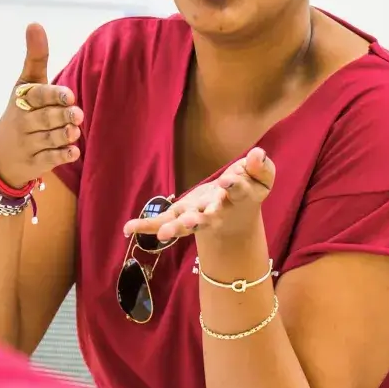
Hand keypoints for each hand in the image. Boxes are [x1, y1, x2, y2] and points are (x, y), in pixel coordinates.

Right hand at [0, 24, 83, 187]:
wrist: (2, 154)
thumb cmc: (22, 110)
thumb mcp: (26, 83)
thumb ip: (35, 56)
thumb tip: (34, 23)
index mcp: (22, 98)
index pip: (37, 95)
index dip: (53, 96)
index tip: (69, 96)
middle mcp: (22, 121)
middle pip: (46, 118)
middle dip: (62, 116)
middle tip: (77, 115)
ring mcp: (27, 144)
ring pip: (49, 139)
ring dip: (64, 135)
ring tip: (75, 130)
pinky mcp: (34, 163)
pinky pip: (49, 160)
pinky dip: (62, 156)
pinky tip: (74, 151)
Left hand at [122, 148, 276, 243]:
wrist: (236, 217)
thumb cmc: (248, 190)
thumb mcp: (261, 178)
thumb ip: (261, 168)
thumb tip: (257, 154)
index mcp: (238, 199)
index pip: (238, 192)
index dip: (233, 186)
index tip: (228, 181)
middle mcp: (216, 213)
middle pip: (208, 219)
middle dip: (200, 220)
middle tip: (192, 222)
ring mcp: (196, 217)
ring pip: (186, 226)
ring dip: (176, 229)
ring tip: (163, 234)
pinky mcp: (180, 216)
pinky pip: (162, 222)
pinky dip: (145, 226)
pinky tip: (127, 228)